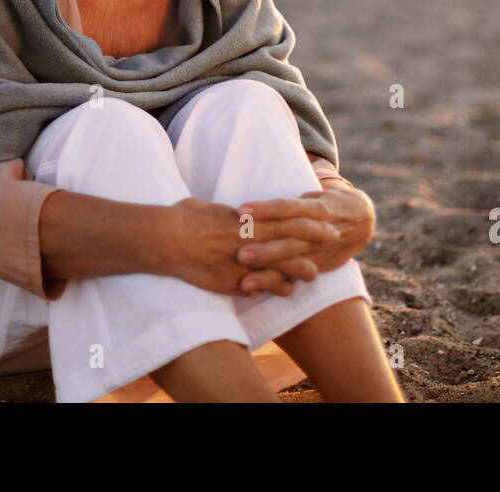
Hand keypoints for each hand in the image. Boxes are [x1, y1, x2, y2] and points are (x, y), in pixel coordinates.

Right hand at [162, 196, 338, 298]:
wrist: (164, 239)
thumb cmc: (184, 216)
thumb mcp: (210, 207)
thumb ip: (229, 214)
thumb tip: (237, 215)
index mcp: (245, 218)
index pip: (285, 217)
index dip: (309, 218)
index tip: (326, 217)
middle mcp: (248, 240)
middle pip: (289, 240)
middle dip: (313, 239)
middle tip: (334, 238)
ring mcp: (240, 262)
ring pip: (278, 266)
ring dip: (297, 269)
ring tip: (314, 273)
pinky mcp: (229, 281)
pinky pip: (257, 286)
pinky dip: (272, 289)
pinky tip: (284, 292)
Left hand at [236, 181, 373, 284]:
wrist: (362, 221)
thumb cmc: (326, 202)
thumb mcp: (315, 195)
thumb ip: (291, 201)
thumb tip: (258, 195)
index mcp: (318, 208)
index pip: (289, 208)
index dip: (266, 209)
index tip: (241, 211)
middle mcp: (320, 231)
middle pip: (290, 240)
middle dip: (267, 249)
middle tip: (240, 254)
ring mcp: (318, 251)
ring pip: (293, 262)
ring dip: (269, 272)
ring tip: (245, 281)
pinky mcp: (316, 266)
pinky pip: (294, 276)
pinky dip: (275, 284)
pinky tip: (254, 289)